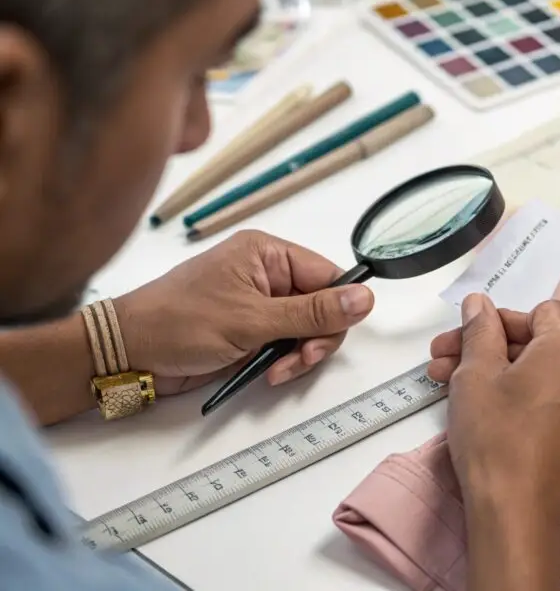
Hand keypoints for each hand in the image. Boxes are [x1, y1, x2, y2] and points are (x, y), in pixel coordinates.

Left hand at [113, 230, 373, 395]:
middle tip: (298, 358)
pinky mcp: (251, 331)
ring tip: (276, 369)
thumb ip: (313, 312)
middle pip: (323, 306)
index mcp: (267, 254)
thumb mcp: (253, 319)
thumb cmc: (177, 322)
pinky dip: (284, 362)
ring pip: (308, 330)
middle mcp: (267, 275)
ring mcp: (260, 305)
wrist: (128, 353)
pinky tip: (267, 372)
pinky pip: (287, 345)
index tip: (326, 335)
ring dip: (299, 354)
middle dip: (316, 338)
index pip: (329, 276)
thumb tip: (363, 298)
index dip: (337, 308)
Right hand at [432, 294, 559, 528]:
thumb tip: (480, 303)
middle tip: (441, 361)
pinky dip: (523, 395)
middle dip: (488, 347)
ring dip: (498, 371)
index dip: (498, 321)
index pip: (539, 312)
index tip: (462, 339)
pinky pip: (554, 399)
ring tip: (448, 385)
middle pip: (539, 342)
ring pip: (543, 372)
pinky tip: (484, 407)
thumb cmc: (495, 436)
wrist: (516, 513)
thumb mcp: (476, 374)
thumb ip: (480, 330)